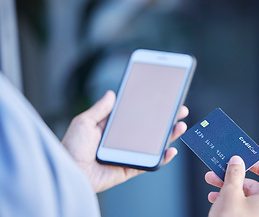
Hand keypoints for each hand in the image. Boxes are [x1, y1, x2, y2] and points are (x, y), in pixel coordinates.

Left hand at [62, 90, 188, 192]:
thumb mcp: (84, 122)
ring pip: (153, 144)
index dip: (150, 108)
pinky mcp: (130, 168)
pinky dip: (162, 158)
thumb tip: (112, 94)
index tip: (163, 99)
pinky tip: (170, 150)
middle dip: (165, 119)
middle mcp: (122, 140)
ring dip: (168, 136)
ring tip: (179, 126)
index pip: (136, 115)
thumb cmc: (72, 148)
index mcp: (112, 127)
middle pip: (149, 128)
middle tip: (179, 110)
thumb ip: (100, 109)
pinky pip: (149, 163)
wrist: (70, 173)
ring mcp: (128, 154)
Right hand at [206, 156, 258, 216]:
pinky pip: (247, 209)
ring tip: (213, 185)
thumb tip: (237, 162)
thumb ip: (234, 173)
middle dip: (235, 178)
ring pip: (249, 198)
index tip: (247, 162)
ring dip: (230, 189)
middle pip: (257, 186)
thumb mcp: (230, 193)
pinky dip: (233, 202)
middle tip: (220, 172)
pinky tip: (216, 199)